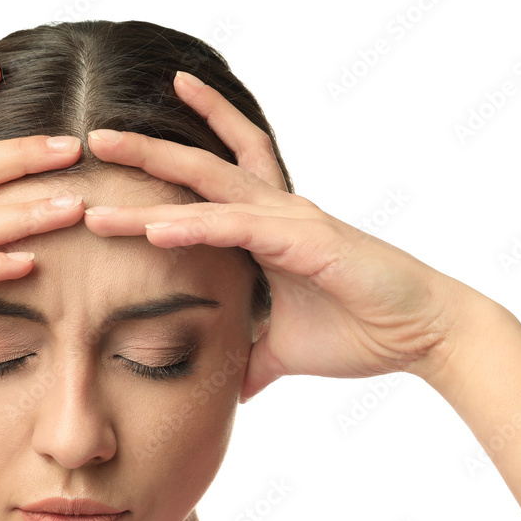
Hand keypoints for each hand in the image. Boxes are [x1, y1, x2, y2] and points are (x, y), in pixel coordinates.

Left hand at [83, 71, 484, 401]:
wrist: (425, 335)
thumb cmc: (361, 330)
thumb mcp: (284, 348)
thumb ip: (251, 359)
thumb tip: (230, 387)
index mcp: (269, 228)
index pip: (215, 178)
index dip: (176, 153)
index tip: (126, 147)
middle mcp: (276, 212)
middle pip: (201, 166)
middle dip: (148, 147)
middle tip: (95, 134)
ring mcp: (291, 222)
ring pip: (210, 187)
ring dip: (154, 171)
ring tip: (105, 153)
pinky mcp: (308, 243)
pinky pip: (240, 229)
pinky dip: (196, 227)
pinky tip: (155, 228)